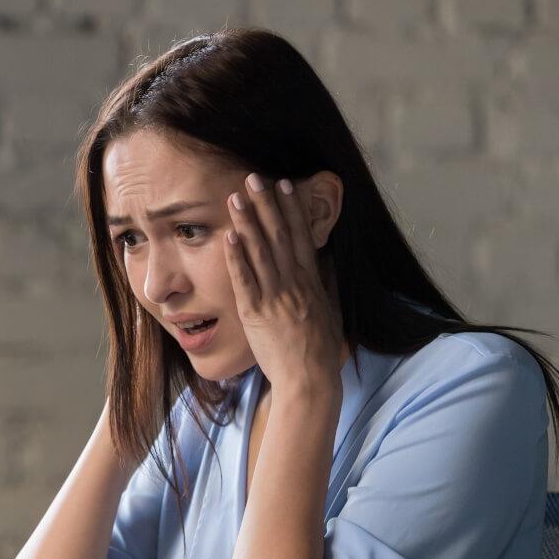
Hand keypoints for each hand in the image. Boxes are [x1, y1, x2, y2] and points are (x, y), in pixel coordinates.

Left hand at [224, 173, 344, 396]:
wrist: (309, 380)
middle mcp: (294, 285)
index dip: (290, 209)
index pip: (300, 237)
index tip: (283, 186)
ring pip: (260, 252)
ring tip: (236, 197)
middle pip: (278, 236)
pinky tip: (229, 236)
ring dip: (247, 222)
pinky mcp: (256, 314)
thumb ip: (324, 286)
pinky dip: (236, 257)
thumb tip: (324, 263)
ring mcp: (275, 298)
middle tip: (254, 178)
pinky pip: (244, 280)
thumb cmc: (320, 352)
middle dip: (266, 204)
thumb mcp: (329, 312)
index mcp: (312, 283)